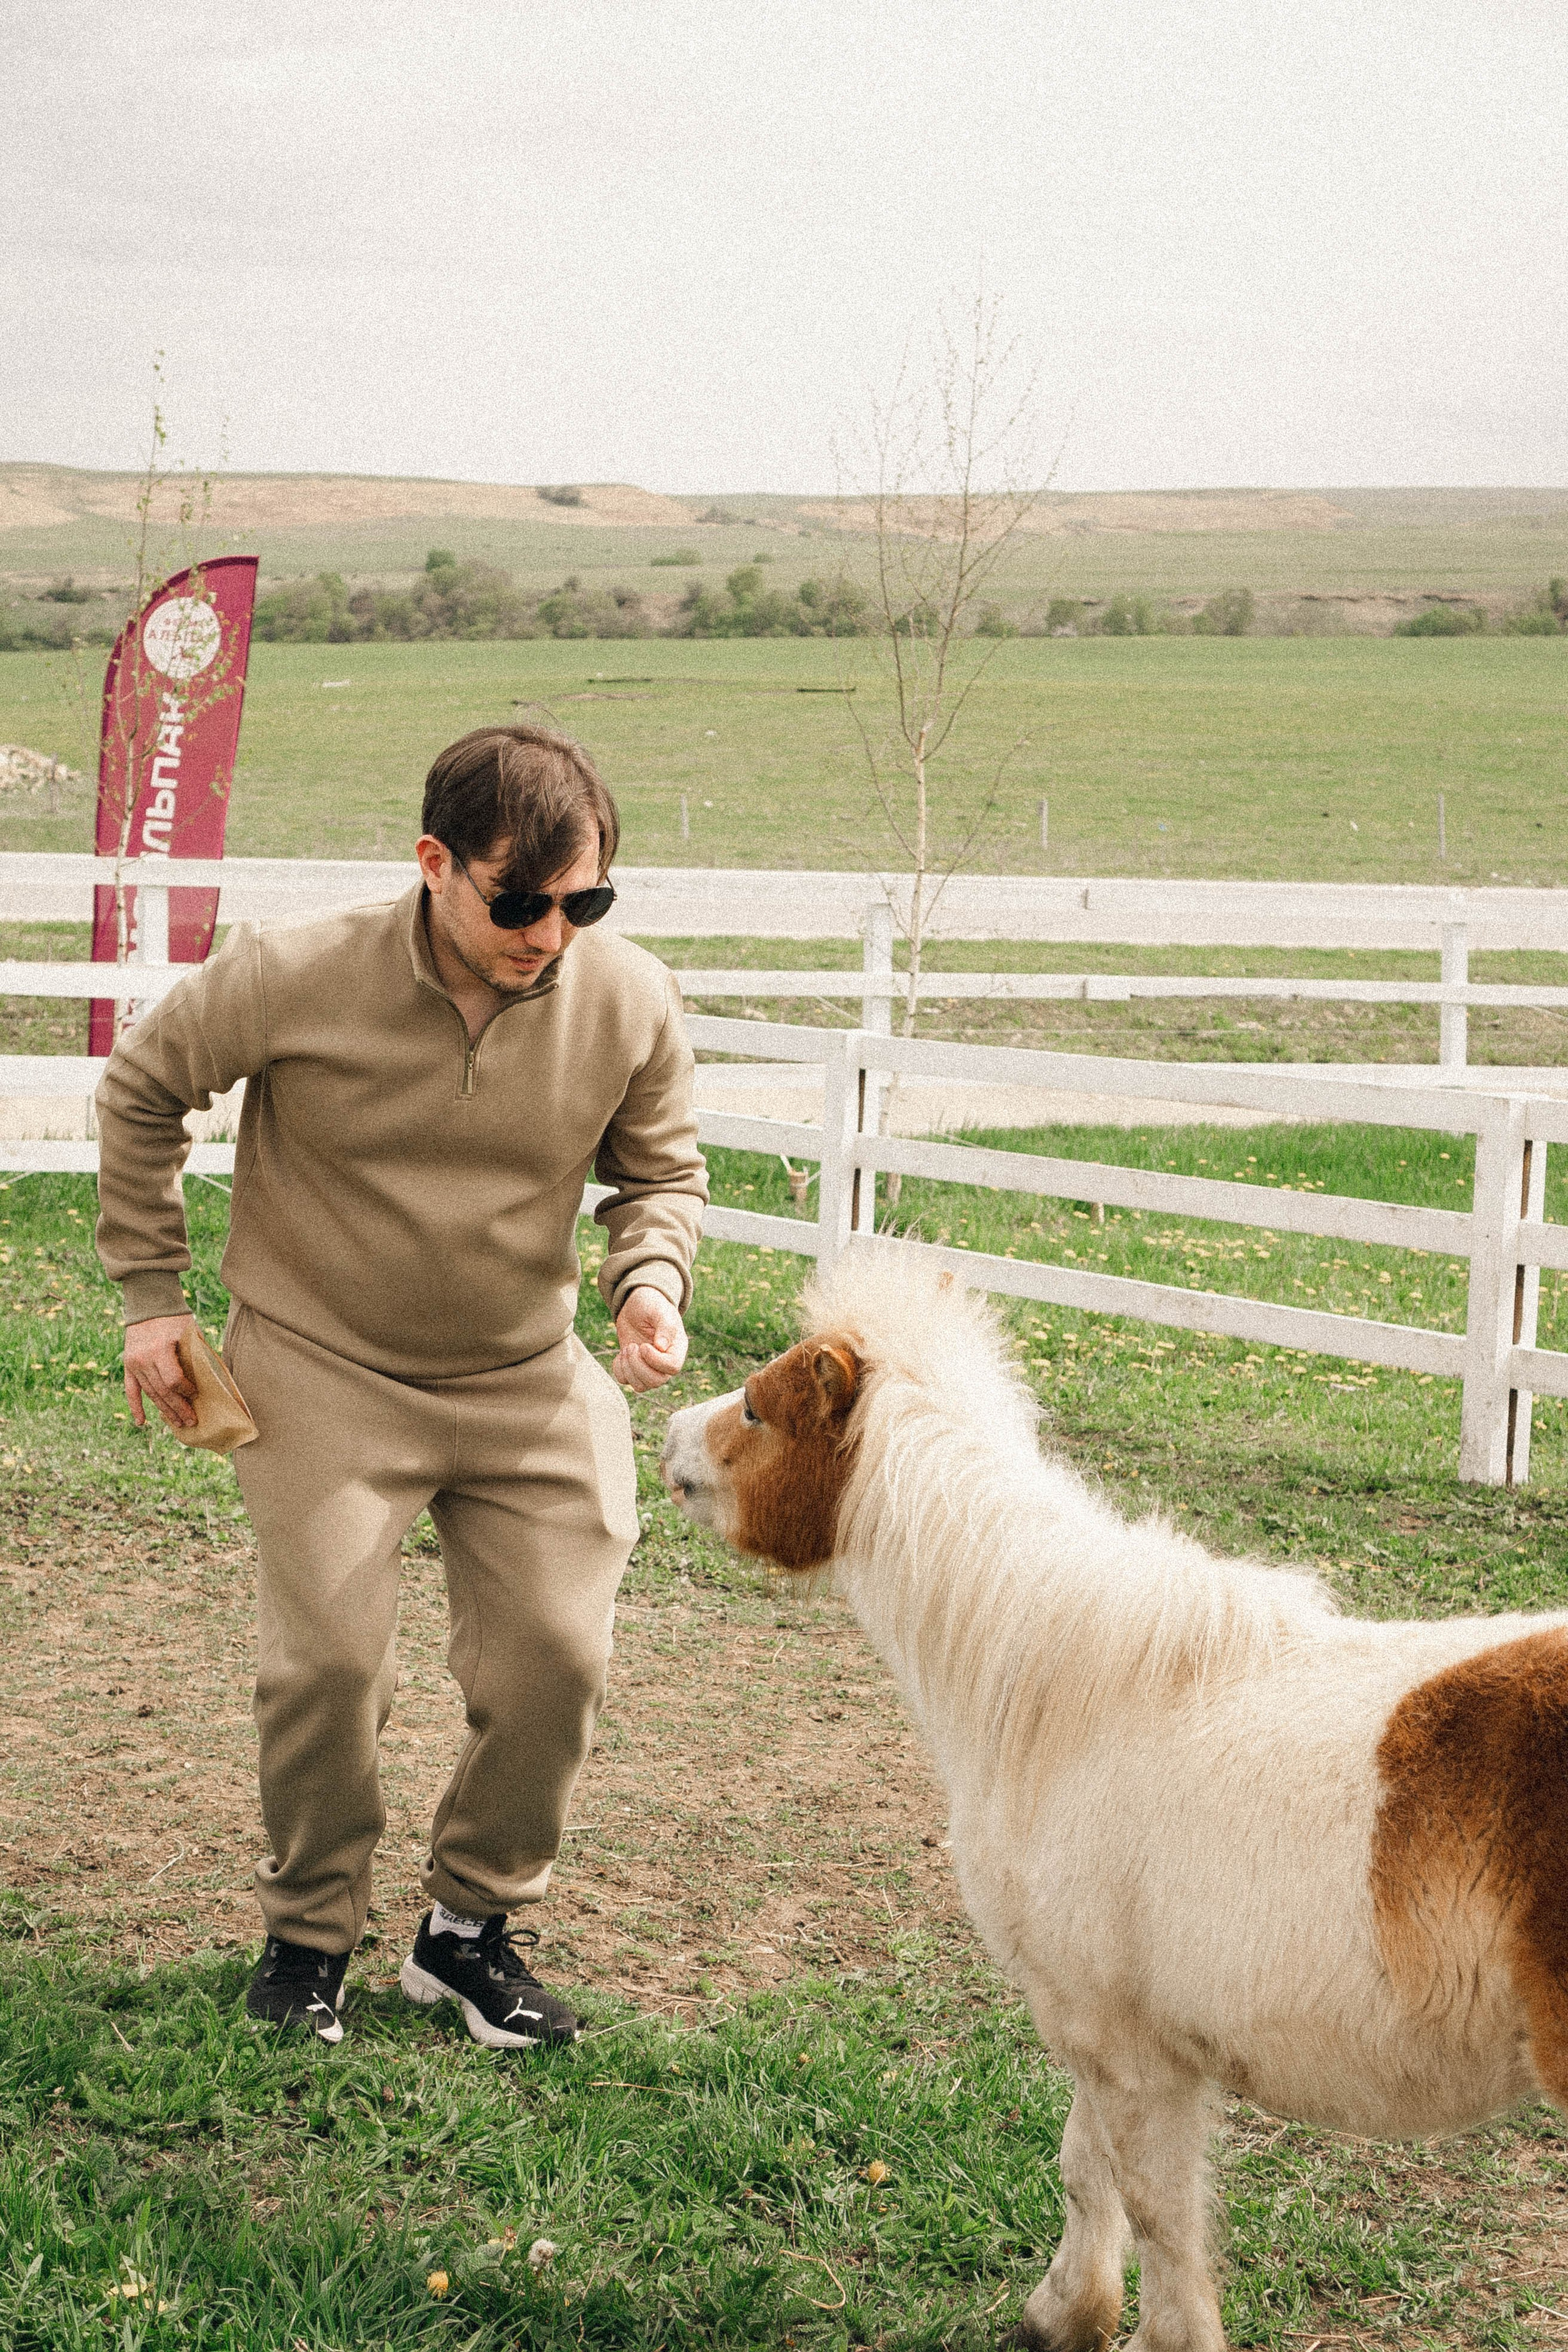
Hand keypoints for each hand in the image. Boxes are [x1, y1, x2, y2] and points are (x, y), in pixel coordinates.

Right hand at [123, 1311, 198, 1430]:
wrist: (149, 1303)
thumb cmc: (175, 1318)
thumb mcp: (189, 1333)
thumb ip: (196, 1355)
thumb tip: (211, 1379)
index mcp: (160, 1349)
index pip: (173, 1381)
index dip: (186, 1391)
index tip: (196, 1394)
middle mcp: (144, 1359)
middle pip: (162, 1391)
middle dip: (178, 1409)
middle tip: (191, 1422)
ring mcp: (134, 1363)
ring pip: (150, 1393)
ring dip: (164, 1410)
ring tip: (177, 1423)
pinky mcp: (128, 1365)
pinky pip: (131, 1390)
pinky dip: (135, 1407)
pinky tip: (141, 1422)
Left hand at [612, 1288, 687, 1393]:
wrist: (637, 1305)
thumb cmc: (652, 1305)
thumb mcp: (659, 1310)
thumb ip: (665, 1326)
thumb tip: (661, 1347)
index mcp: (677, 1348)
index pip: (672, 1367)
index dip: (655, 1360)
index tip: (643, 1345)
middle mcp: (665, 1362)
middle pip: (656, 1381)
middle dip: (638, 1366)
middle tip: (632, 1346)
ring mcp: (649, 1367)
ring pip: (641, 1386)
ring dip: (629, 1369)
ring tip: (627, 1348)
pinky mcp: (634, 1368)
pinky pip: (625, 1381)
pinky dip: (619, 1369)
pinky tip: (621, 1354)